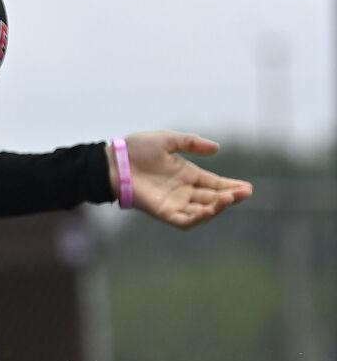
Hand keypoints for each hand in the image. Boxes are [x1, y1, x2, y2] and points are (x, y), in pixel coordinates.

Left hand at [112, 132, 253, 228]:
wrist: (113, 161)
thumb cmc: (136, 150)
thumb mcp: (168, 140)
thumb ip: (191, 143)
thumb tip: (216, 148)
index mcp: (187, 175)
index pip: (215, 184)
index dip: (231, 186)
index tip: (248, 188)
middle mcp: (184, 191)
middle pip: (213, 198)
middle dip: (230, 197)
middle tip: (245, 192)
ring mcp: (174, 202)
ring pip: (202, 211)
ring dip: (218, 207)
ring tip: (229, 198)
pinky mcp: (163, 212)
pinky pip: (184, 220)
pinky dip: (198, 218)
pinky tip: (209, 210)